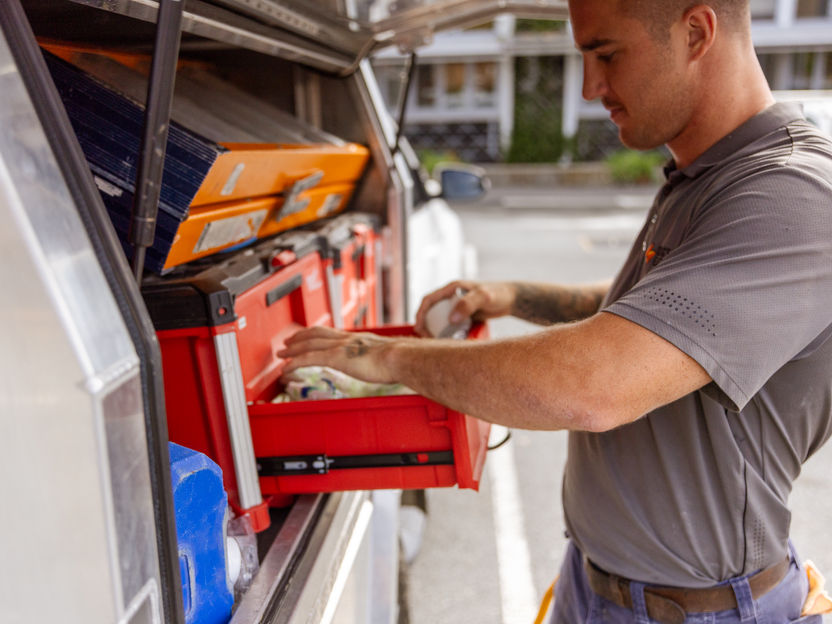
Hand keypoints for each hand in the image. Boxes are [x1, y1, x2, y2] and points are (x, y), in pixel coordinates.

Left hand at [277, 326, 399, 384]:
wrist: (400, 358)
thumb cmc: (398, 359)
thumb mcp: (386, 356)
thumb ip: (377, 358)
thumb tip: (382, 364)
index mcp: (356, 339)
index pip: (330, 333)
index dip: (315, 334)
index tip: (307, 336)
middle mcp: (345, 339)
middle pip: (315, 334)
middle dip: (299, 338)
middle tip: (287, 343)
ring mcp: (339, 347)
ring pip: (308, 344)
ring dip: (292, 349)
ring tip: (282, 354)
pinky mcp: (336, 357)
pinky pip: (309, 359)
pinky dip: (295, 362)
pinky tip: (286, 368)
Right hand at [414, 280, 515, 336]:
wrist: (512, 299)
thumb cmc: (498, 294)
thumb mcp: (483, 297)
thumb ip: (467, 305)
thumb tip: (451, 319)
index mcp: (452, 289)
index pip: (429, 300)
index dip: (420, 313)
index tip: (418, 327)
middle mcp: (452, 297)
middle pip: (431, 312)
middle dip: (425, 325)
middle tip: (426, 339)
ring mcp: (458, 307)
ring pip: (440, 320)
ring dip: (435, 331)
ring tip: (435, 344)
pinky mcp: (464, 316)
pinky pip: (451, 326)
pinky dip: (447, 334)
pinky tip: (450, 343)